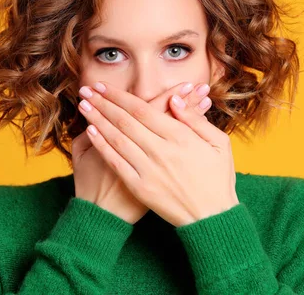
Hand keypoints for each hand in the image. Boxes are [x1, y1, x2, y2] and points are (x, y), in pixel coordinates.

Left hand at [77, 81, 238, 227]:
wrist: (211, 218)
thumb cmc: (218, 178)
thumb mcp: (219, 144)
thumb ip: (195, 120)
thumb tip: (175, 100)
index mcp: (180, 138)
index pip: (143, 109)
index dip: (121, 96)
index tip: (105, 85)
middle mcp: (161, 151)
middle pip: (125, 120)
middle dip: (103, 102)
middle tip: (87, 89)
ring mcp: (149, 170)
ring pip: (117, 138)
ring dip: (98, 120)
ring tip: (84, 105)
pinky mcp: (140, 187)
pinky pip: (117, 162)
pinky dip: (103, 146)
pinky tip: (91, 132)